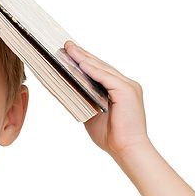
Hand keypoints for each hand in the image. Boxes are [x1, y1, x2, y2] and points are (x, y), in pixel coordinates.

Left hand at [64, 41, 151, 158]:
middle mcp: (126, 84)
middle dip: (82, 55)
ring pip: (102, 68)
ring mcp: (128, 86)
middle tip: (66, 45)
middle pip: (101, 66)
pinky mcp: (127, 91)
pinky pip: (106, 77)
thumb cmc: (112, 137)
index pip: (101, 71)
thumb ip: (85, 100)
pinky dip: (92, 70)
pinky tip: (80, 63)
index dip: (85, 61)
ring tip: (69, 50)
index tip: (70, 52)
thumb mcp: (93, 114)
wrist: (127, 150)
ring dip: (84, 58)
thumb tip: (69, 90)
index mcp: (120, 90)